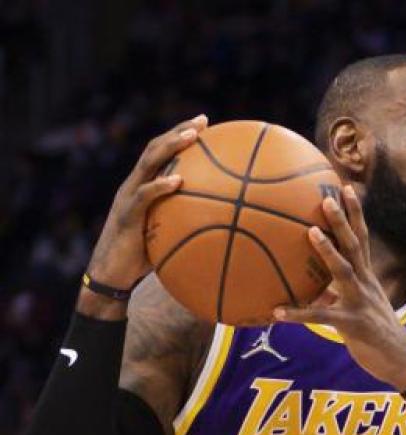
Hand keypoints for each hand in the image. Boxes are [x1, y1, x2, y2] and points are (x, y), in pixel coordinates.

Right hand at [88, 115, 207, 290]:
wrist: (112, 275)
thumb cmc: (144, 257)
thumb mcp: (169, 234)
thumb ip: (187, 222)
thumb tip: (225, 225)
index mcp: (142, 186)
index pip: (160, 153)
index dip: (179, 135)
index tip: (204, 124)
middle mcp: (133, 185)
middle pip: (155, 149)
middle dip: (178, 131)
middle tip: (202, 121)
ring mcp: (128, 198)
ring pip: (148, 164)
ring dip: (170, 147)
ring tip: (192, 137)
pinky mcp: (126, 215)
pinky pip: (144, 197)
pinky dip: (160, 186)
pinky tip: (178, 181)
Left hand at [273, 186, 405, 389]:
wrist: (403, 361)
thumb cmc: (378, 335)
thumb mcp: (358, 308)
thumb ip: (335, 295)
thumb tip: (311, 288)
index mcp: (367, 278)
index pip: (362, 239)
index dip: (355, 214)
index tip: (346, 189)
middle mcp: (366, 284)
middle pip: (355, 245)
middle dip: (343, 220)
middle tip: (328, 197)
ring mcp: (361, 302)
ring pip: (344, 271)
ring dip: (327, 251)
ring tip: (310, 232)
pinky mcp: (353, 324)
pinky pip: (322, 316)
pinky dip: (299, 314)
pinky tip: (278, 313)